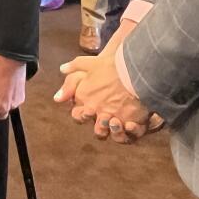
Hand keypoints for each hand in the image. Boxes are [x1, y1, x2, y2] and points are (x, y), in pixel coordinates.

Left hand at [54, 17, 157, 144]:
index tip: (90, 108)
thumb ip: (75, 67)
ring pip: (106, 134)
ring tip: (117, 121)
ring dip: (109, 130)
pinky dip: (128, 132)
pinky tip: (131, 124)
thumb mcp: (90, 62)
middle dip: (97, 124)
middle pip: (92, 126)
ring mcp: (112, 119)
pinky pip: (127, 136)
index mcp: (85, 99)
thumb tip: (61, 69)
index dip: (82, 113)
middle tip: (106, 115)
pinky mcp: (130, 123)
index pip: (77, 114)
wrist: (136, 69)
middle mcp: (96, 112)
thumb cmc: (112, 65)